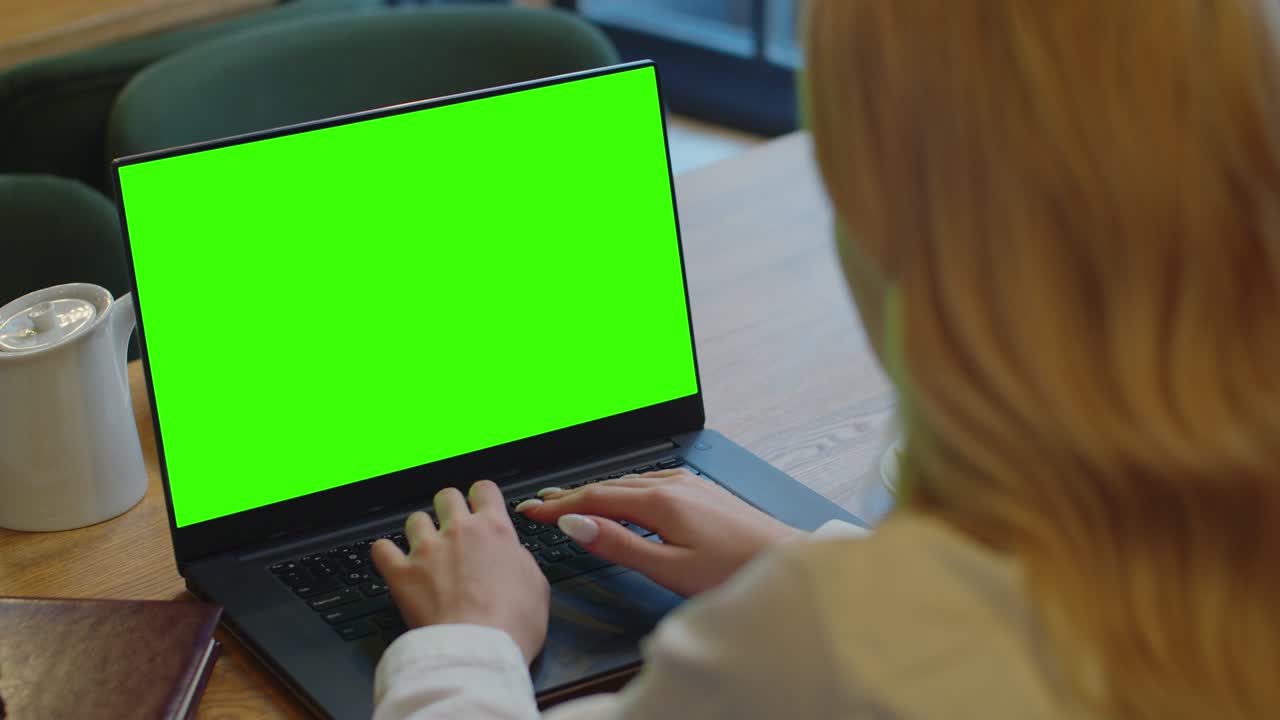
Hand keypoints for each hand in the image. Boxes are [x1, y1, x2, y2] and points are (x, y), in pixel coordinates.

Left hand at [371, 480, 548, 663]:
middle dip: (449, 508)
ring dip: (419, 531)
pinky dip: (385, 553)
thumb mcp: (537, 586)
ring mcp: (428, 550)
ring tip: (424, 549)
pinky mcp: (402, 573)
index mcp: (495, 530)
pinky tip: (392, 561)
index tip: (480, 506)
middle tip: (452, 528)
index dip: (481, 497)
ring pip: (415, 519)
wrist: (479, 648)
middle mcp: (459, 531)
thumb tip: (512, 555)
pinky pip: (381, 549)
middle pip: (447, 496)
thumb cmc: (512, 623)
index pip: (484, 490)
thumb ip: (521, 560)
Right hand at [518, 469, 802, 596]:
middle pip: (609, 485)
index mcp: (660, 500)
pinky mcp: (701, 490)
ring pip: (629, 482)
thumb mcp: (670, 567)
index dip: (559, 505)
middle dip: (572, 494)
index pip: (595, 498)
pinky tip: (621, 497)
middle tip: (540, 502)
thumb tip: (578, 525)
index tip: (531, 509)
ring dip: (596, 490)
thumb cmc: (734, 571)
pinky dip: (623, 489)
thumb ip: (620, 544)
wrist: (786, 558)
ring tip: (570, 498)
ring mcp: (689, 483)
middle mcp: (673, 483)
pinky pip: (649, 482)